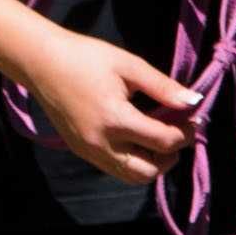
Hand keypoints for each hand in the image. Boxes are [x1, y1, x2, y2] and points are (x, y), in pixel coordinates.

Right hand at [23, 29, 197, 181]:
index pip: (163, 142)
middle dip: (171, 156)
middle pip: (150, 171)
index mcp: (115, 120)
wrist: (41, 62)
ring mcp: (89, 151)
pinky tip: (138, 138)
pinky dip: (134, 162)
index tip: (193, 118)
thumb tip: (194, 102)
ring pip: (132, 177)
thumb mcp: (130, 65)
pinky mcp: (81, 151)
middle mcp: (101, 144)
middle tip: (178, 133)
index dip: (185, 133)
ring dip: (153, 164)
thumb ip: (163, 87)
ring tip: (159, 138)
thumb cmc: (86, 58)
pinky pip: (115, 169)